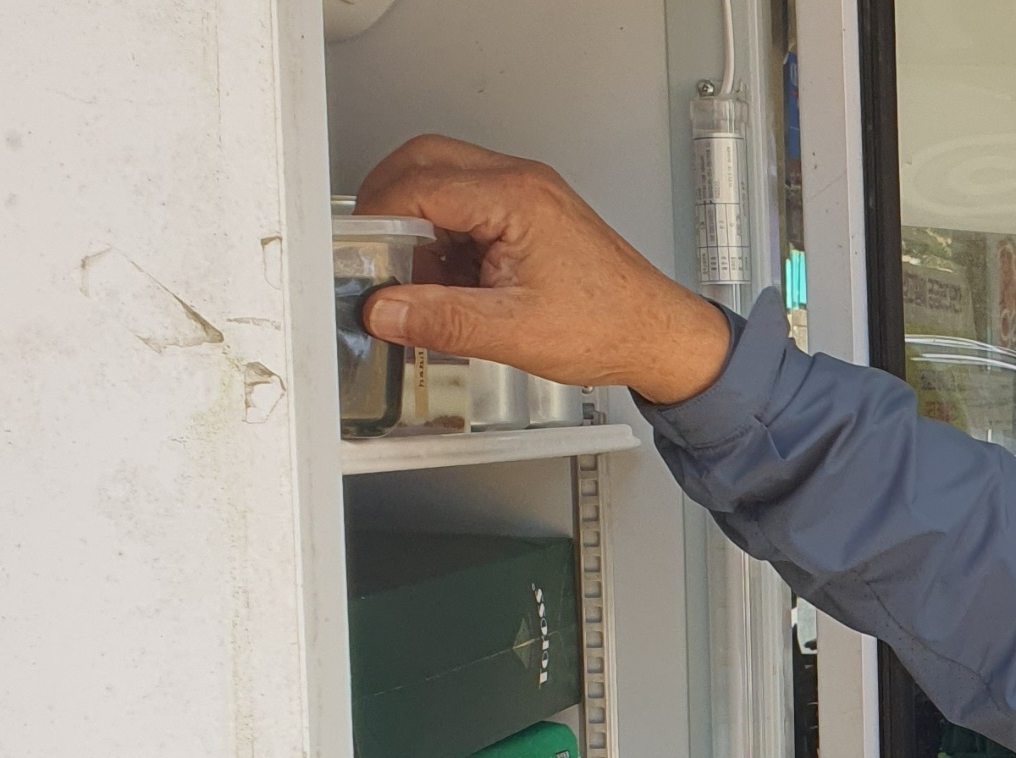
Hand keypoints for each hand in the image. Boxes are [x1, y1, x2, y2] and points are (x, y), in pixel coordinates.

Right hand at [352, 136, 731, 403]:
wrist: (658, 336)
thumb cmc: (609, 327)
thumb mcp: (513, 333)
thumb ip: (440, 320)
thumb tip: (384, 310)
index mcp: (515, 197)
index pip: (417, 184)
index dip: (376, 218)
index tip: (357, 253)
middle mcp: (522, 182)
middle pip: (423, 162)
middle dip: (386, 203)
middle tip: (370, 250)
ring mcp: (528, 194)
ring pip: (444, 179)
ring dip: (416, 220)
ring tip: (413, 274)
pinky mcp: (532, 214)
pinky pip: (469, 204)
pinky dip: (445, 233)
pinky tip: (448, 279)